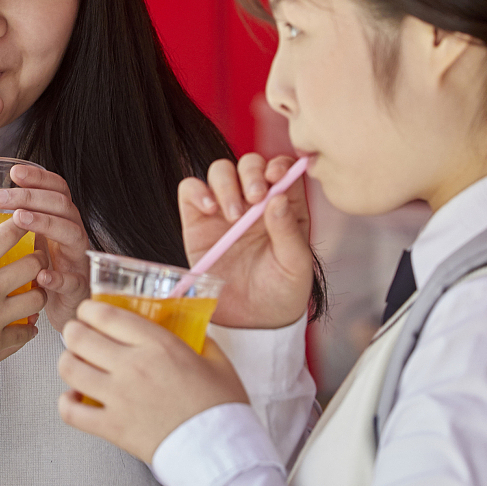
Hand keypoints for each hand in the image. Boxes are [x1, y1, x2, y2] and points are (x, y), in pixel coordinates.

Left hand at [0, 163, 91, 330]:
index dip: (39, 178)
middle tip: (1, 197)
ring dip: (46, 223)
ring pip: (72, 234)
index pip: (57, 190)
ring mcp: (78, 261)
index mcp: (61, 222)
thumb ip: (17, 227)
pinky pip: (72, 281)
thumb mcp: (33, 245)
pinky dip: (59, 277)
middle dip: (31, 196)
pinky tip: (42, 275)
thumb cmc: (45, 275)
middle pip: (61, 205)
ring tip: (20, 218)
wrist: (68, 312)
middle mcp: (73, 236)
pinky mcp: (78, 290)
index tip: (14, 172)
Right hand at [0, 220, 45, 386]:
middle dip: (39, 259)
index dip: (20, 225)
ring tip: (33, 292)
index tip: (23, 221)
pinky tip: (25, 327)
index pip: (5, 237)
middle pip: (33, 266)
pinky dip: (28, 329)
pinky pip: (26, 333)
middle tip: (36, 258)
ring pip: (37, 299)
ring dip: (38, 293)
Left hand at [56, 300, 248, 462]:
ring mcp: (118, 397)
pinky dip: (67, 402)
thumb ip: (199, 338)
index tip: (90, 312)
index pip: (106, 314)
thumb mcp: (218, 361)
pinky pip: (70, 411)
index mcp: (158, 345)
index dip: (90, 309)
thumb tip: (188, 328)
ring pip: (69, 368)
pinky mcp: (112, 427)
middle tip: (79, 334)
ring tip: (75, 363)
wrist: (219, 452)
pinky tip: (75, 399)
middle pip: (80, 337)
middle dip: (74, 331)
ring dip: (68, 362)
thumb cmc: (221, 408)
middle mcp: (132, 367)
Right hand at [180, 155, 314, 328]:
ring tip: (234, 215)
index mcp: (284, 206)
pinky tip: (209, 210)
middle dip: (252, 173)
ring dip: (226, 183)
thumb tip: (279, 199)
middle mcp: (254, 201)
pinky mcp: (197, 219)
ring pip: (220, 170)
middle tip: (255, 197)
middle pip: (249, 164)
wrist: (251, 322)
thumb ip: (289, 232)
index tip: (276, 177)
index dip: (279, 165)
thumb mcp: (296, 266)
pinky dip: (198, 190)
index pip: (282, 168)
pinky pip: (190, 189)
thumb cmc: (281, 292)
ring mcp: (223, 208)